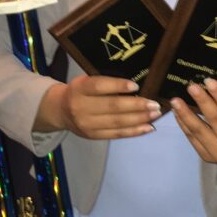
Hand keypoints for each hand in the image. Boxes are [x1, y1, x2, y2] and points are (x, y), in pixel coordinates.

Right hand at [36, 75, 160, 139]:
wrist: (60, 111)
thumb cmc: (80, 91)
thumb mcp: (85, 81)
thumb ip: (104, 82)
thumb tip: (136, 85)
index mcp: (79, 89)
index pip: (99, 86)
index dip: (118, 86)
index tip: (136, 85)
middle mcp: (81, 107)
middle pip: (112, 107)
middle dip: (136, 105)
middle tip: (155, 104)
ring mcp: (87, 124)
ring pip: (117, 122)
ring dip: (139, 119)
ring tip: (155, 114)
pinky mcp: (93, 136)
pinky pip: (116, 134)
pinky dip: (134, 131)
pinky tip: (148, 127)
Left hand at [171, 78, 216, 166]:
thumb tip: (213, 89)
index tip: (209, 81)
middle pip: (215, 119)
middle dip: (202, 101)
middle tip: (191, 87)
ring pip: (199, 130)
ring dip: (185, 114)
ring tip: (176, 101)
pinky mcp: (206, 156)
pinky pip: (192, 138)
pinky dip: (183, 124)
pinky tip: (177, 113)